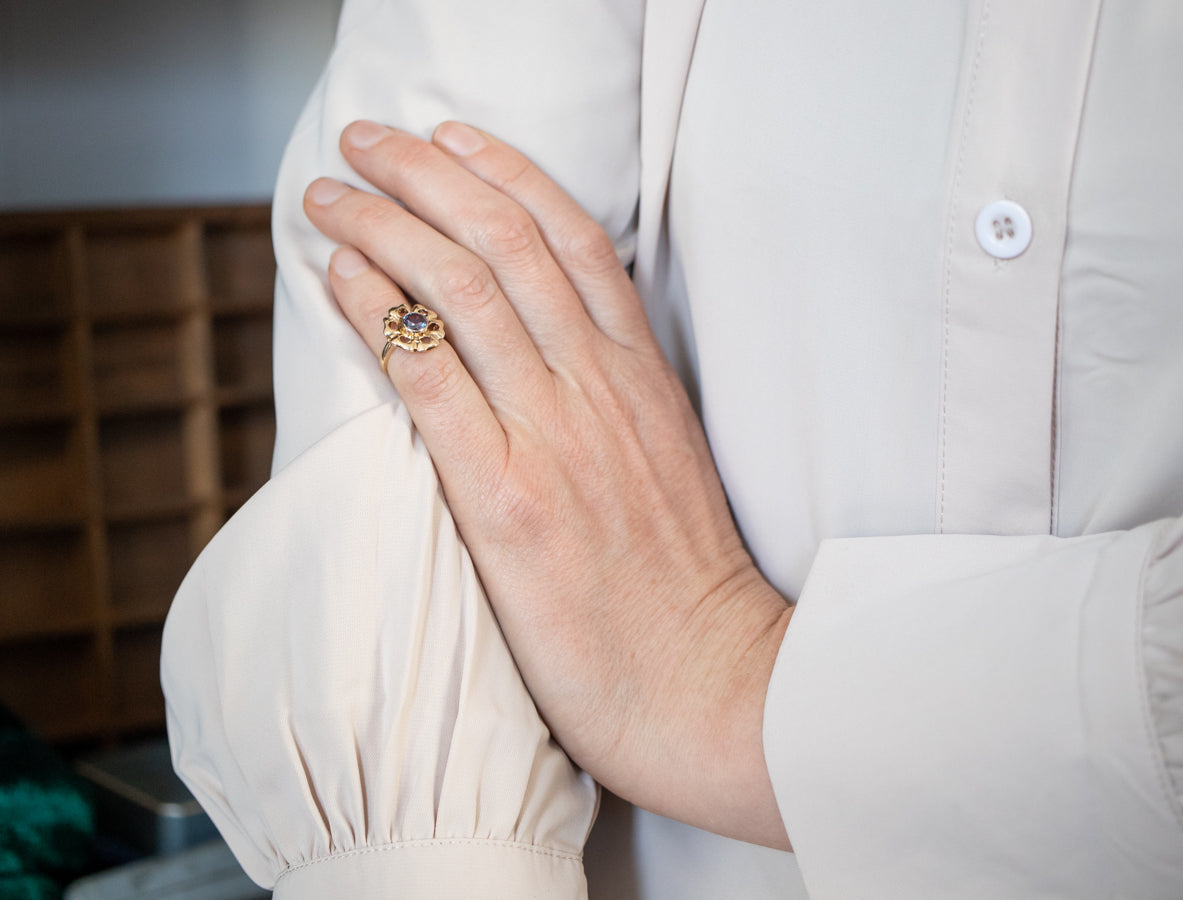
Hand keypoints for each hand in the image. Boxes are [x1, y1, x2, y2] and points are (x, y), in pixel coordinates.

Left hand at [304, 120, 792, 848]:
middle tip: (371, 141)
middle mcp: (599, 387)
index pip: (575, 239)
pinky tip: (339, 276)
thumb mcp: (669, 466)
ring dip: (386, 222)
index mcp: (642, 378)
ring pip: (463, 288)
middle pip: (507, 242)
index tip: (456, 138)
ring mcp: (554, 436)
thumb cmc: (684, 590)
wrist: (707, 682)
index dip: (507, 173)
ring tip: (332, 193)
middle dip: (428, 173)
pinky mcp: (506, 498)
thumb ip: (618, 403)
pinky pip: (430, 375)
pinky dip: (379, 312)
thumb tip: (552, 361)